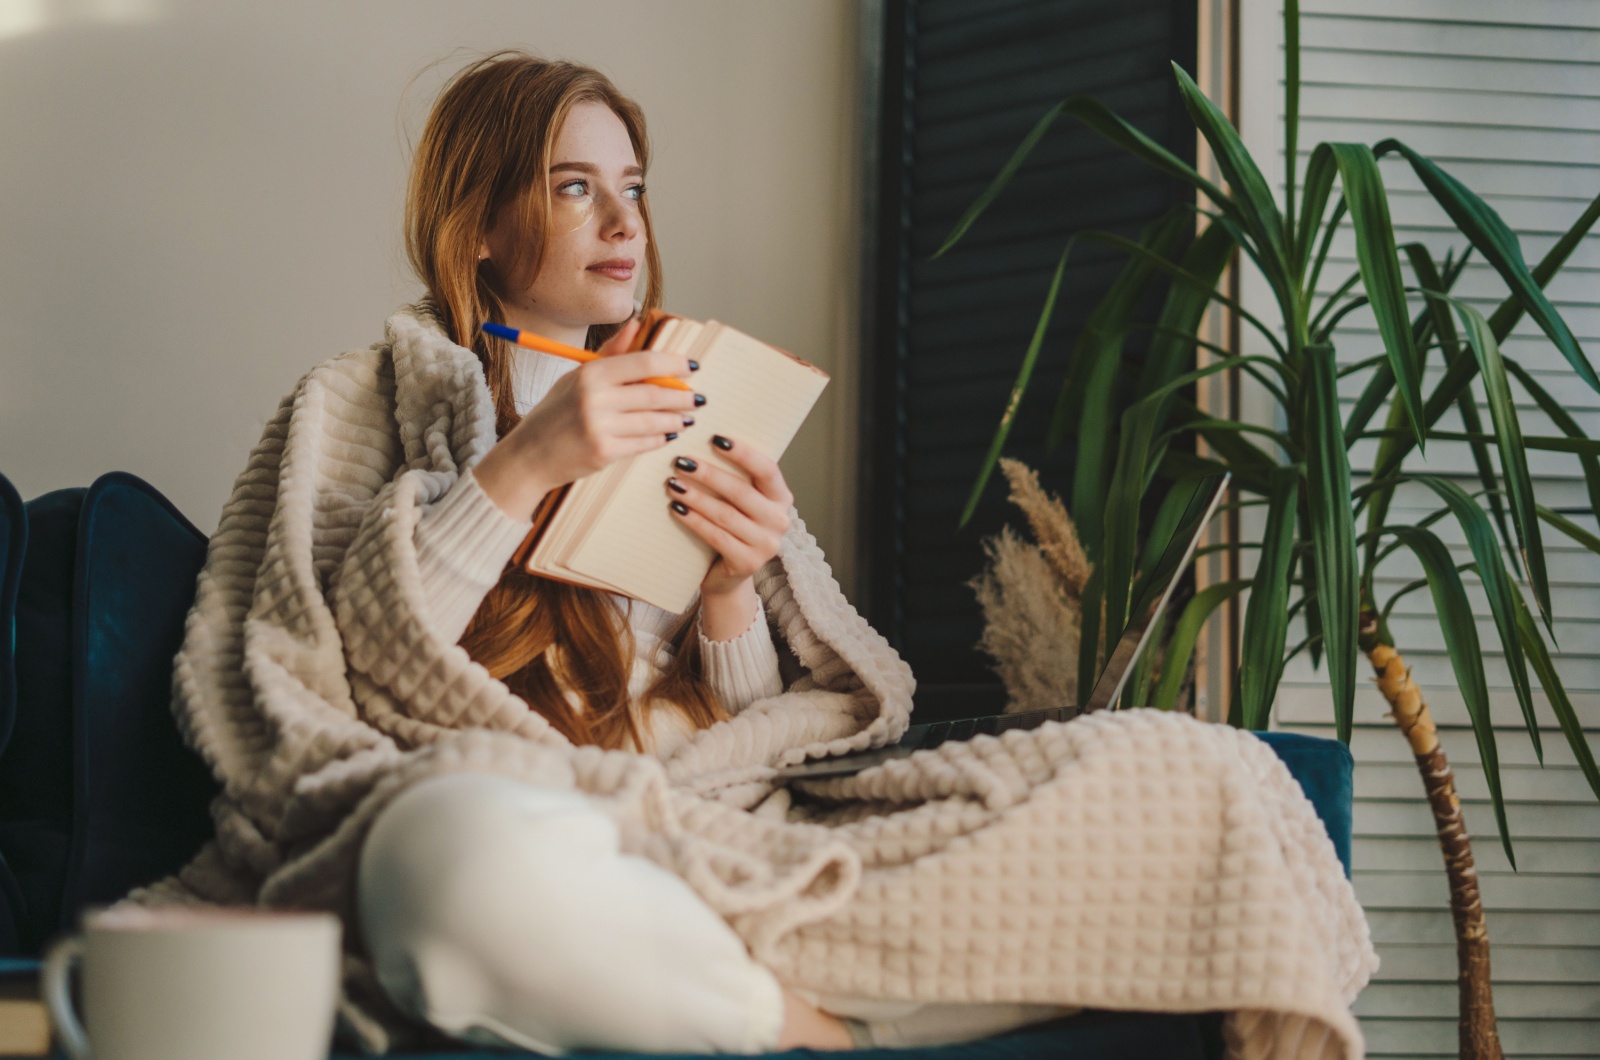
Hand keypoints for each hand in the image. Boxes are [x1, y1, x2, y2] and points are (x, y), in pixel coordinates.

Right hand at [475, 318, 701, 520]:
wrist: (529, 457)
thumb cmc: (554, 414)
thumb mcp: (576, 377)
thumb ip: (609, 353)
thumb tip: (635, 323)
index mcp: (590, 374)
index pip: (643, 363)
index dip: (673, 364)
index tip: (692, 366)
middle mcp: (595, 399)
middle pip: (654, 394)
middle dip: (682, 396)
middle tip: (697, 398)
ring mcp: (600, 427)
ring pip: (654, 421)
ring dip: (676, 419)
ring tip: (687, 417)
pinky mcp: (604, 453)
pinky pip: (644, 443)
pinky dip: (660, 438)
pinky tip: (668, 434)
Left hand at [664, 435, 791, 600]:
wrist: (728, 574)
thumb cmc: (731, 527)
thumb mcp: (739, 502)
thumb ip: (734, 478)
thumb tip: (699, 443)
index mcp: (781, 497)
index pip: (767, 469)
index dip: (742, 453)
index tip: (715, 438)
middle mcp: (780, 520)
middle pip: (741, 492)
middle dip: (708, 474)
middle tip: (681, 461)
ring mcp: (766, 545)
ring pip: (726, 514)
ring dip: (696, 497)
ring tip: (673, 484)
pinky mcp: (748, 563)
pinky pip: (716, 536)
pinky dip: (694, 521)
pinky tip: (676, 509)